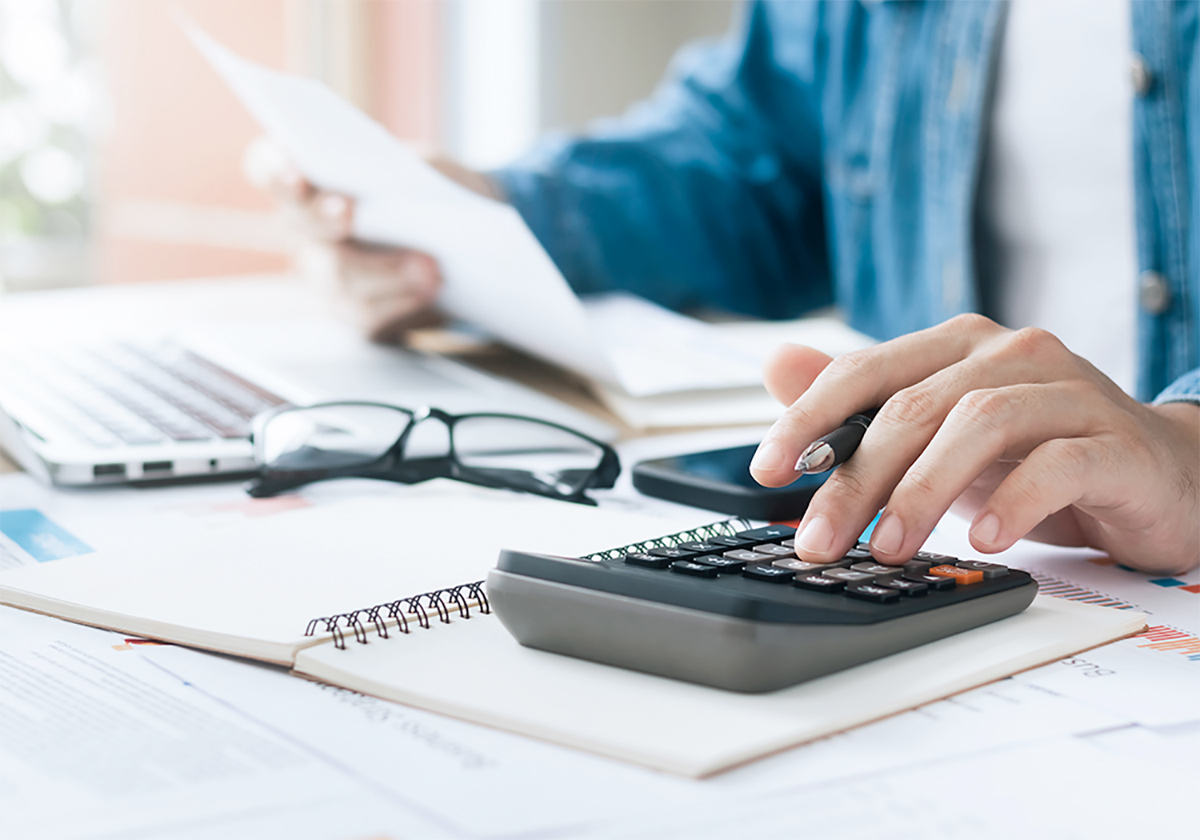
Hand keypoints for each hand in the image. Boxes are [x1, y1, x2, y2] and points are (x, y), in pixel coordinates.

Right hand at [244, 138, 499, 340]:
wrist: (457, 237)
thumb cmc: (427, 189)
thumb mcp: (423, 165)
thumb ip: (405, 171)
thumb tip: (398, 190)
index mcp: (307, 177)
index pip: (267, 167)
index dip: (274, 170)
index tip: (296, 174)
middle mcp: (303, 226)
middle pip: (300, 224)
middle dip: (324, 217)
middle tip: (349, 212)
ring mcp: (323, 273)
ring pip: (337, 276)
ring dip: (384, 271)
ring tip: (428, 266)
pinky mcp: (352, 311)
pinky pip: (366, 314)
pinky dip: (402, 302)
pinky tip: (430, 291)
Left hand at [749, 314, 1199, 574]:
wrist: (1157, 475)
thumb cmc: (1034, 453)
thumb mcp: (936, 434)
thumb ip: (861, 403)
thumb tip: (776, 365)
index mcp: (958, 346)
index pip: (866, 369)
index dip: (809, 419)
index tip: (765, 471)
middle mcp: (1012, 354)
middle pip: (914, 407)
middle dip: (856, 479)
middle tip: (820, 540)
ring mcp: (1068, 392)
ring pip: (980, 424)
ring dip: (923, 491)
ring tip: (890, 546)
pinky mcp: (1114, 442)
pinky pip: (1057, 464)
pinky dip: (1013, 503)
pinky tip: (983, 540)